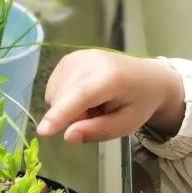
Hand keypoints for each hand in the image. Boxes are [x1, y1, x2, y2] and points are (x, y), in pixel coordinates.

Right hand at [37, 50, 185, 142]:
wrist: (147, 78)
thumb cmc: (138, 103)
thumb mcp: (126, 124)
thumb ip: (98, 131)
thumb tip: (68, 136)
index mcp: (111, 77)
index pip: (80, 95)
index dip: (61, 114)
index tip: (43, 131)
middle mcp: (91, 60)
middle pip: (64, 97)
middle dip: (73, 116)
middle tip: (98, 116)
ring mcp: (78, 56)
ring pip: (55, 94)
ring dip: (69, 108)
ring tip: (94, 105)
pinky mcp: (69, 58)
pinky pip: (54, 87)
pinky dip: (65, 98)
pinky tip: (85, 96)